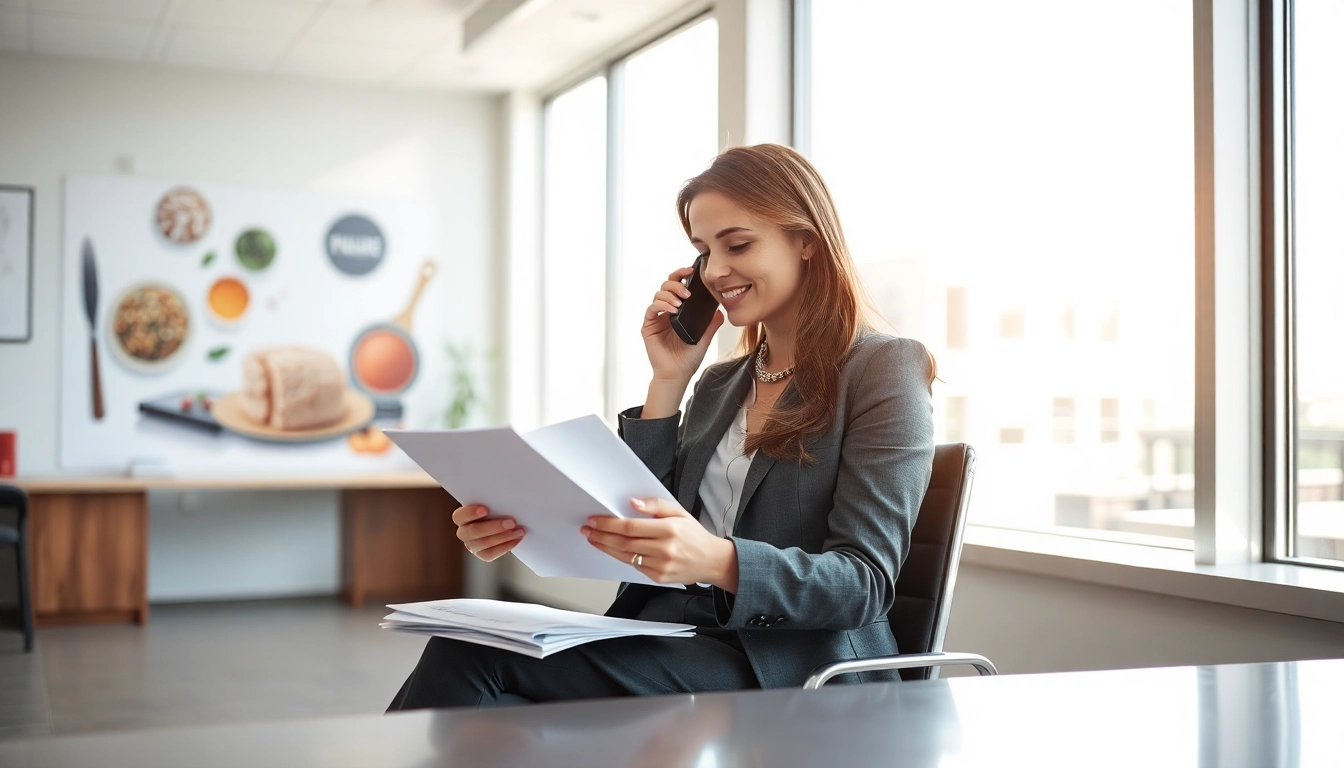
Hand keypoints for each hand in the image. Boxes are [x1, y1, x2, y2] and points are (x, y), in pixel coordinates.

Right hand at [452, 504, 524, 561]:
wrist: (504, 521)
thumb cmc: (497, 506)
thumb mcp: (494, 500)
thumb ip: (494, 497)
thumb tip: (507, 489)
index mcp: (462, 516)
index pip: (459, 516)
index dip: (470, 513)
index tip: (485, 509)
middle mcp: (464, 532)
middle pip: (473, 532)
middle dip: (493, 527)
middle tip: (511, 522)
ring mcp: (472, 544)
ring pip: (482, 544)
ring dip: (503, 537)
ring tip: (518, 531)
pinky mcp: (482, 553)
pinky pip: (491, 554)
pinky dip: (505, 547)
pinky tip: (516, 539)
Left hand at [581, 497, 737, 589]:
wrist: (711, 560)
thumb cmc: (694, 535)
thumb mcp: (680, 512)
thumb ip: (656, 506)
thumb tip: (633, 503)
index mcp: (669, 530)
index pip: (630, 527)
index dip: (609, 524)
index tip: (595, 520)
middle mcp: (664, 549)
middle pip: (623, 543)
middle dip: (601, 535)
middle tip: (587, 529)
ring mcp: (661, 566)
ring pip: (625, 556)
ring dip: (605, 547)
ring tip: (593, 539)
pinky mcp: (658, 577)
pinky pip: (634, 566)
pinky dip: (619, 557)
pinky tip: (611, 549)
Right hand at [642, 267, 724, 384]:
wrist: (677, 374)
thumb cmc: (688, 357)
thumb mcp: (705, 337)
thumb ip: (711, 323)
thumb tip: (721, 310)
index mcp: (678, 310)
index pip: (677, 286)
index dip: (681, 275)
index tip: (691, 271)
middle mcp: (666, 311)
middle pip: (665, 286)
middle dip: (676, 282)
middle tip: (687, 291)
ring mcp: (656, 318)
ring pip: (658, 294)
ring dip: (669, 295)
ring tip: (680, 302)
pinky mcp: (648, 326)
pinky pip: (652, 309)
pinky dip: (662, 305)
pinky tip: (672, 309)